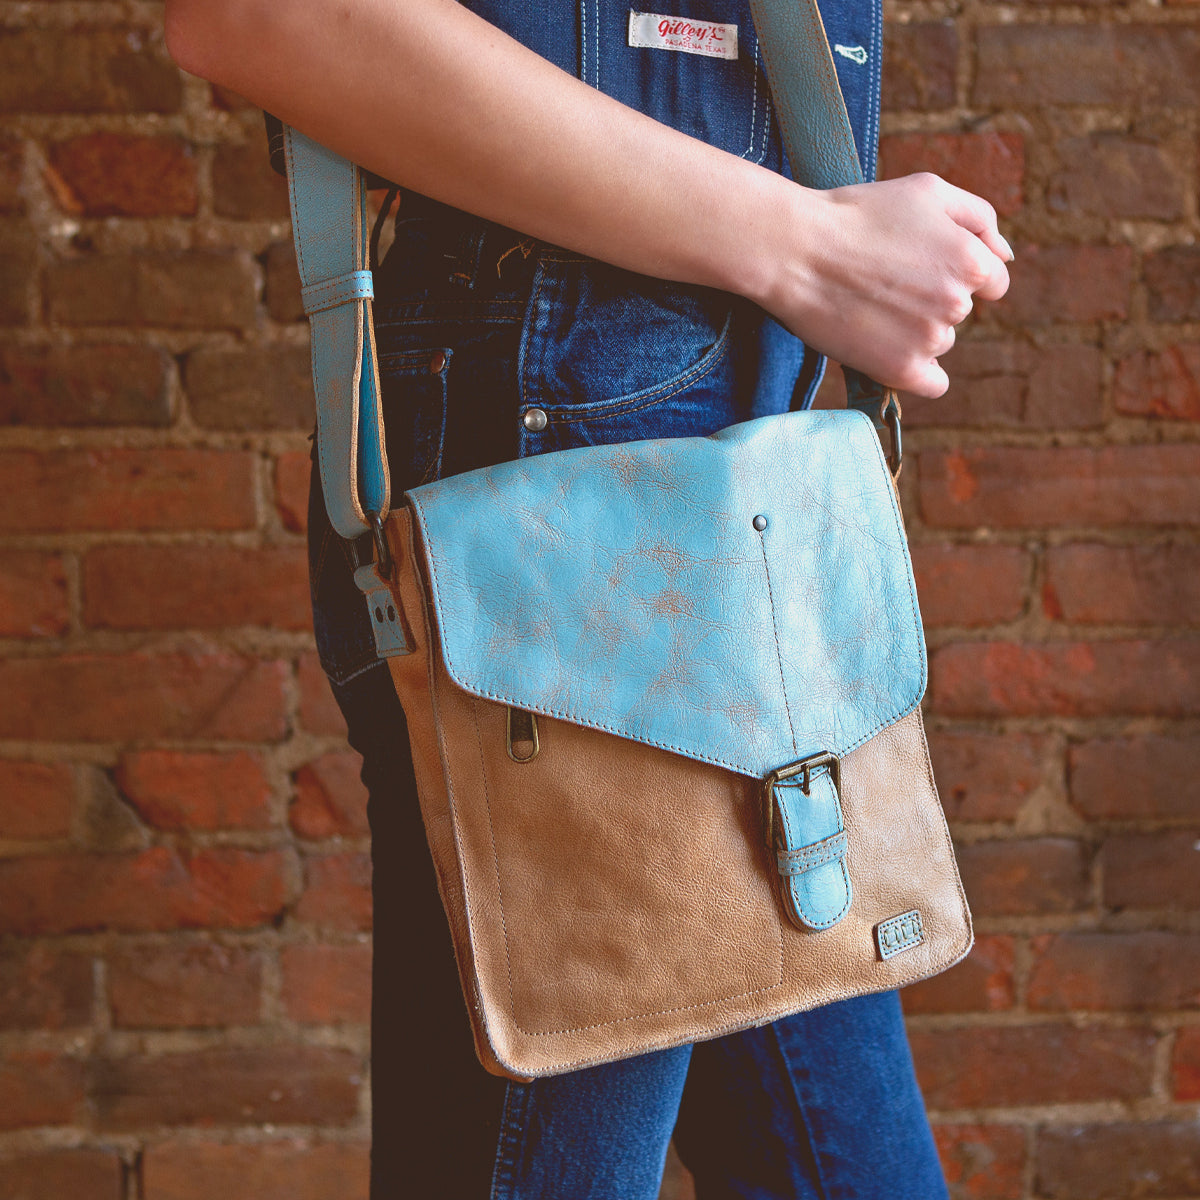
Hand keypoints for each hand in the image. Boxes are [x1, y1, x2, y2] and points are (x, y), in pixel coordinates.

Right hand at [767, 173, 1011, 398]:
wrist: (797, 251)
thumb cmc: (858, 214)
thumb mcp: (927, 190)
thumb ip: (980, 218)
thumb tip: (1005, 257)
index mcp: (973, 261)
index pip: (992, 281)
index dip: (955, 271)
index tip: (919, 268)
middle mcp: (957, 304)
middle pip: (959, 312)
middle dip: (931, 299)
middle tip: (884, 282)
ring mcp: (929, 340)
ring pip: (939, 343)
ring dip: (914, 332)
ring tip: (872, 308)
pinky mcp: (900, 370)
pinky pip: (932, 384)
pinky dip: (917, 373)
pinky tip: (891, 353)